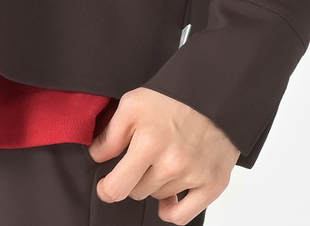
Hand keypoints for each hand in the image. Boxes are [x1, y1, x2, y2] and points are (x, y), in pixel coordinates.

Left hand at [88, 87, 240, 223]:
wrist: (212, 95)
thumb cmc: (171, 99)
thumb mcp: (132, 105)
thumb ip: (111, 134)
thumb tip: (96, 156)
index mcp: (149, 143)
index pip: (117, 187)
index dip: (107, 189)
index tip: (106, 185)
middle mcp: (172, 163)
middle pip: (137, 192)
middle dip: (134, 178)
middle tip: (142, 158)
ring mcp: (194, 176)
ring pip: (158, 198)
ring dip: (156, 185)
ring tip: (163, 160)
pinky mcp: (213, 184)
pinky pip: (182, 216)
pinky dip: (172, 211)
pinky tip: (169, 198)